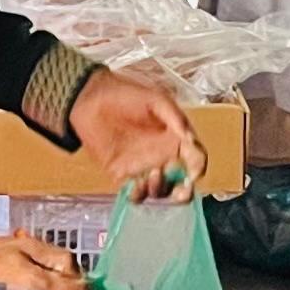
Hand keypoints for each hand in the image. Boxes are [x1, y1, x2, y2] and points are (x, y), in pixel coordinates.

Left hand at [69, 69, 202, 198]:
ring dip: (161, 190)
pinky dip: (139, 195)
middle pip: (182, 182)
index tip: (194, 174)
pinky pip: (136, 193)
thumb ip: (175, 117)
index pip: (196, 159)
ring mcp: (144, 167)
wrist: (91, 100)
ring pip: (161, 191)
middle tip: (181, 192)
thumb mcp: (157, 99)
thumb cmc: (126, 95)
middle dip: (184, 192)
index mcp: (176, 139)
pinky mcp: (124, 174)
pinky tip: (136, 185)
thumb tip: (190, 139)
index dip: (198, 169)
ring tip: (152, 174)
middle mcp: (164, 156)